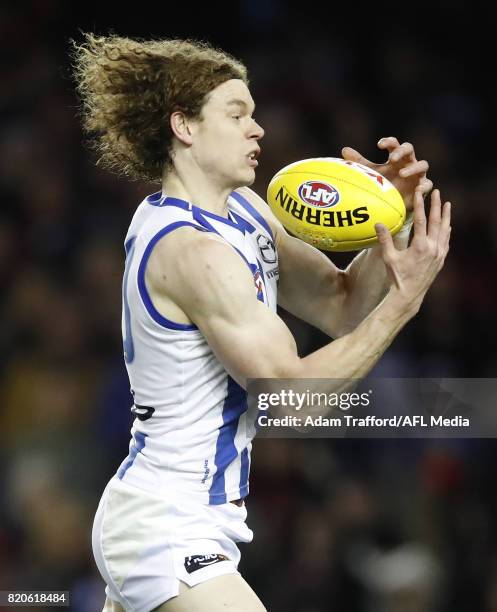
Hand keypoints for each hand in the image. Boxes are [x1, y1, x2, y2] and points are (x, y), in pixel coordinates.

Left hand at [342, 136, 432, 211]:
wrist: (392, 204)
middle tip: (393, 157)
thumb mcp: (371, 173)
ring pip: (423, 164)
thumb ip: (359, 162)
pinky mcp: (422, 188)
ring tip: (402, 173)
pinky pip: (428, 184)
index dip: (389, 142)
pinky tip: (417, 189)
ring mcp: (417, 175)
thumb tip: (344, 150)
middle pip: (410, 149)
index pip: (394, 144)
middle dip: (402, 151)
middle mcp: (408, 163)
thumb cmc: (383, 184)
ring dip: (413, 168)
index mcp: (396, 158)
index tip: (379, 145)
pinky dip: (424, 186)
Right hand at [375, 189, 450, 312]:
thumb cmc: (397, 277)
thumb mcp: (389, 258)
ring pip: (444, 230)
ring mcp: (439, 254)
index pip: (421, 220)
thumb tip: (378, 224)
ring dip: (446, 216)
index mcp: (420, 246)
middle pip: (436, 221)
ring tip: (447, 204)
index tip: (420, 192)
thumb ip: (385, 239)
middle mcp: (433, 248)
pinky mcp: (441, 260)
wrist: (409, 295)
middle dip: (436, 205)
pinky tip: (447, 226)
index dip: (420, 204)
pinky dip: (447, 231)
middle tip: (437, 192)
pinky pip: (446, 241)